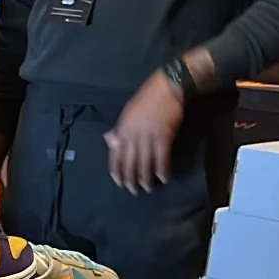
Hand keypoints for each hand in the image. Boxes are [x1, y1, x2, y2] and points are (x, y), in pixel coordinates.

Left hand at [104, 71, 182, 193]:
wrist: (167, 87)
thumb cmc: (147, 99)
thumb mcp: (127, 114)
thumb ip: (120, 130)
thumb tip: (110, 142)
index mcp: (122, 131)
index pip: (115, 157)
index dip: (117, 172)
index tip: (119, 182)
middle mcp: (132, 137)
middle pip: (129, 164)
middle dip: (131, 180)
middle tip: (133, 191)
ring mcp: (148, 138)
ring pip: (145, 164)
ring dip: (146, 179)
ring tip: (148, 188)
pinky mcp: (164, 138)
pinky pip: (162, 159)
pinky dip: (162, 170)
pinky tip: (164, 178)